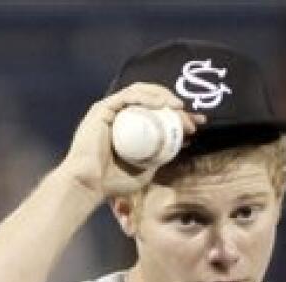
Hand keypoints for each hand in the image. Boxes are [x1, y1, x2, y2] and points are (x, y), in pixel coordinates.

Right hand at [56, 83, 202, 197]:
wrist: (88, 185)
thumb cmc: (112, 182)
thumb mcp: (145, 169)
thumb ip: (159, 157)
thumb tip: (180, 145)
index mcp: (130, 128)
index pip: (157, 114)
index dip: (179, 116)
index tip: (197, 123)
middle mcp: (120, 116)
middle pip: (152, 101)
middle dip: (175, 106)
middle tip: (192, 118)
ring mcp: (111, 111)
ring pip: (141, 93)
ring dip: (163, 97)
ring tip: (179, 106)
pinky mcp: (103, 109)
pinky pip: (128, 96)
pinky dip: (146, 97)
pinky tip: (161, 104)